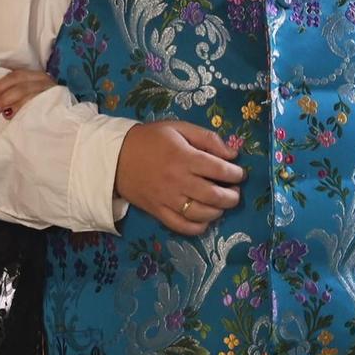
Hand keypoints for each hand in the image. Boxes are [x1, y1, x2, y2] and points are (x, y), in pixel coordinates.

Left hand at [0, 69, 56, 119]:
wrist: (70, 119)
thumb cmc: (46, 108)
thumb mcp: (32, 96)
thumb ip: (17, 95)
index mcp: (37, 76)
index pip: (15, 76)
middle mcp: (45, 81)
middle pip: (20, 85)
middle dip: (2, 96)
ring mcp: (52, 92)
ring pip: (28, 93)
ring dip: (11, 104)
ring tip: (2, 114)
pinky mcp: (57, 103)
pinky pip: (38, 106)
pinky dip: (24, 111)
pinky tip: (14, 117)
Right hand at [113, 121, 245, 236]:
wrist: (115, 157)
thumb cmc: (150, 139)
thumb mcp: (178, 128)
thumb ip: (207, 138)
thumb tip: (232, 153)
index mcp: (184, 157)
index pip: (220, 170)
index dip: (236, 173)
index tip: (240, 173)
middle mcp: (178, 181)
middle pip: (215, 196)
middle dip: (233, 196)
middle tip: (235, 191)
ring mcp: (168, 200)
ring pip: (202, 214)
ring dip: (219, 211)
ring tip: (221, 204)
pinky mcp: (158, 212)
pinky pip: (183, 227)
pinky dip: (199, 227)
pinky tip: (205, 219)